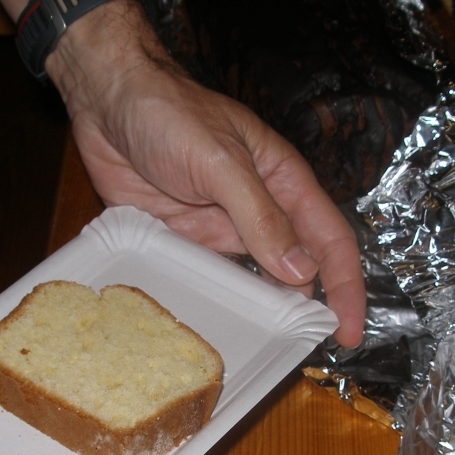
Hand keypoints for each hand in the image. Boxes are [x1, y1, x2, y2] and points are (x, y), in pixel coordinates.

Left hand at [0, 0, 365, 346]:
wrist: (106, 102)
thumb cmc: (170, 115)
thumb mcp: (222, 163)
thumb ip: (261, 217)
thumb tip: (301, 272)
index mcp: (283, 183)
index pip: (329, 240)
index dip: (345, 287)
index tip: (348, 331)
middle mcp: (258, 211)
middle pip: (295, 268)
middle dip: (306, 310)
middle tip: (303, 353)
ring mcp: (220, 228)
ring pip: (251, 281)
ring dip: (259, 313)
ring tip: (262, 350)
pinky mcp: (184, 241)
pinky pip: (207, 279)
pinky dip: (215, 303)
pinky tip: (215, 327)